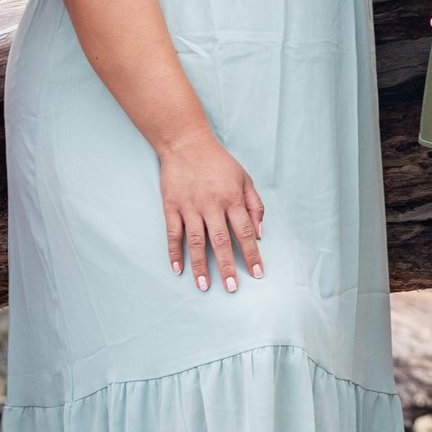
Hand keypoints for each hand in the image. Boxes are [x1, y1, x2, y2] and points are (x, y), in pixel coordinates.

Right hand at [156, 132, 265, 290]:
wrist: (186, 143)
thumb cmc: (218, 162)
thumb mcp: (244, 178)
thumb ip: (255, 205)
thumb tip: (260, 233)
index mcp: (232, 198)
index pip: (245, 232)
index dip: (252, 254)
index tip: (257, 273)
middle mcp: (212, 204)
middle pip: (221, 241)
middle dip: (227, 267)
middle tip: (231, 288)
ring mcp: (190, 206)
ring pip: (196, 242)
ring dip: (200, 265)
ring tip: (204, 285)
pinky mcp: (172, 206)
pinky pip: (173, 234)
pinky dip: (175, 253)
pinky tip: (178, 269)